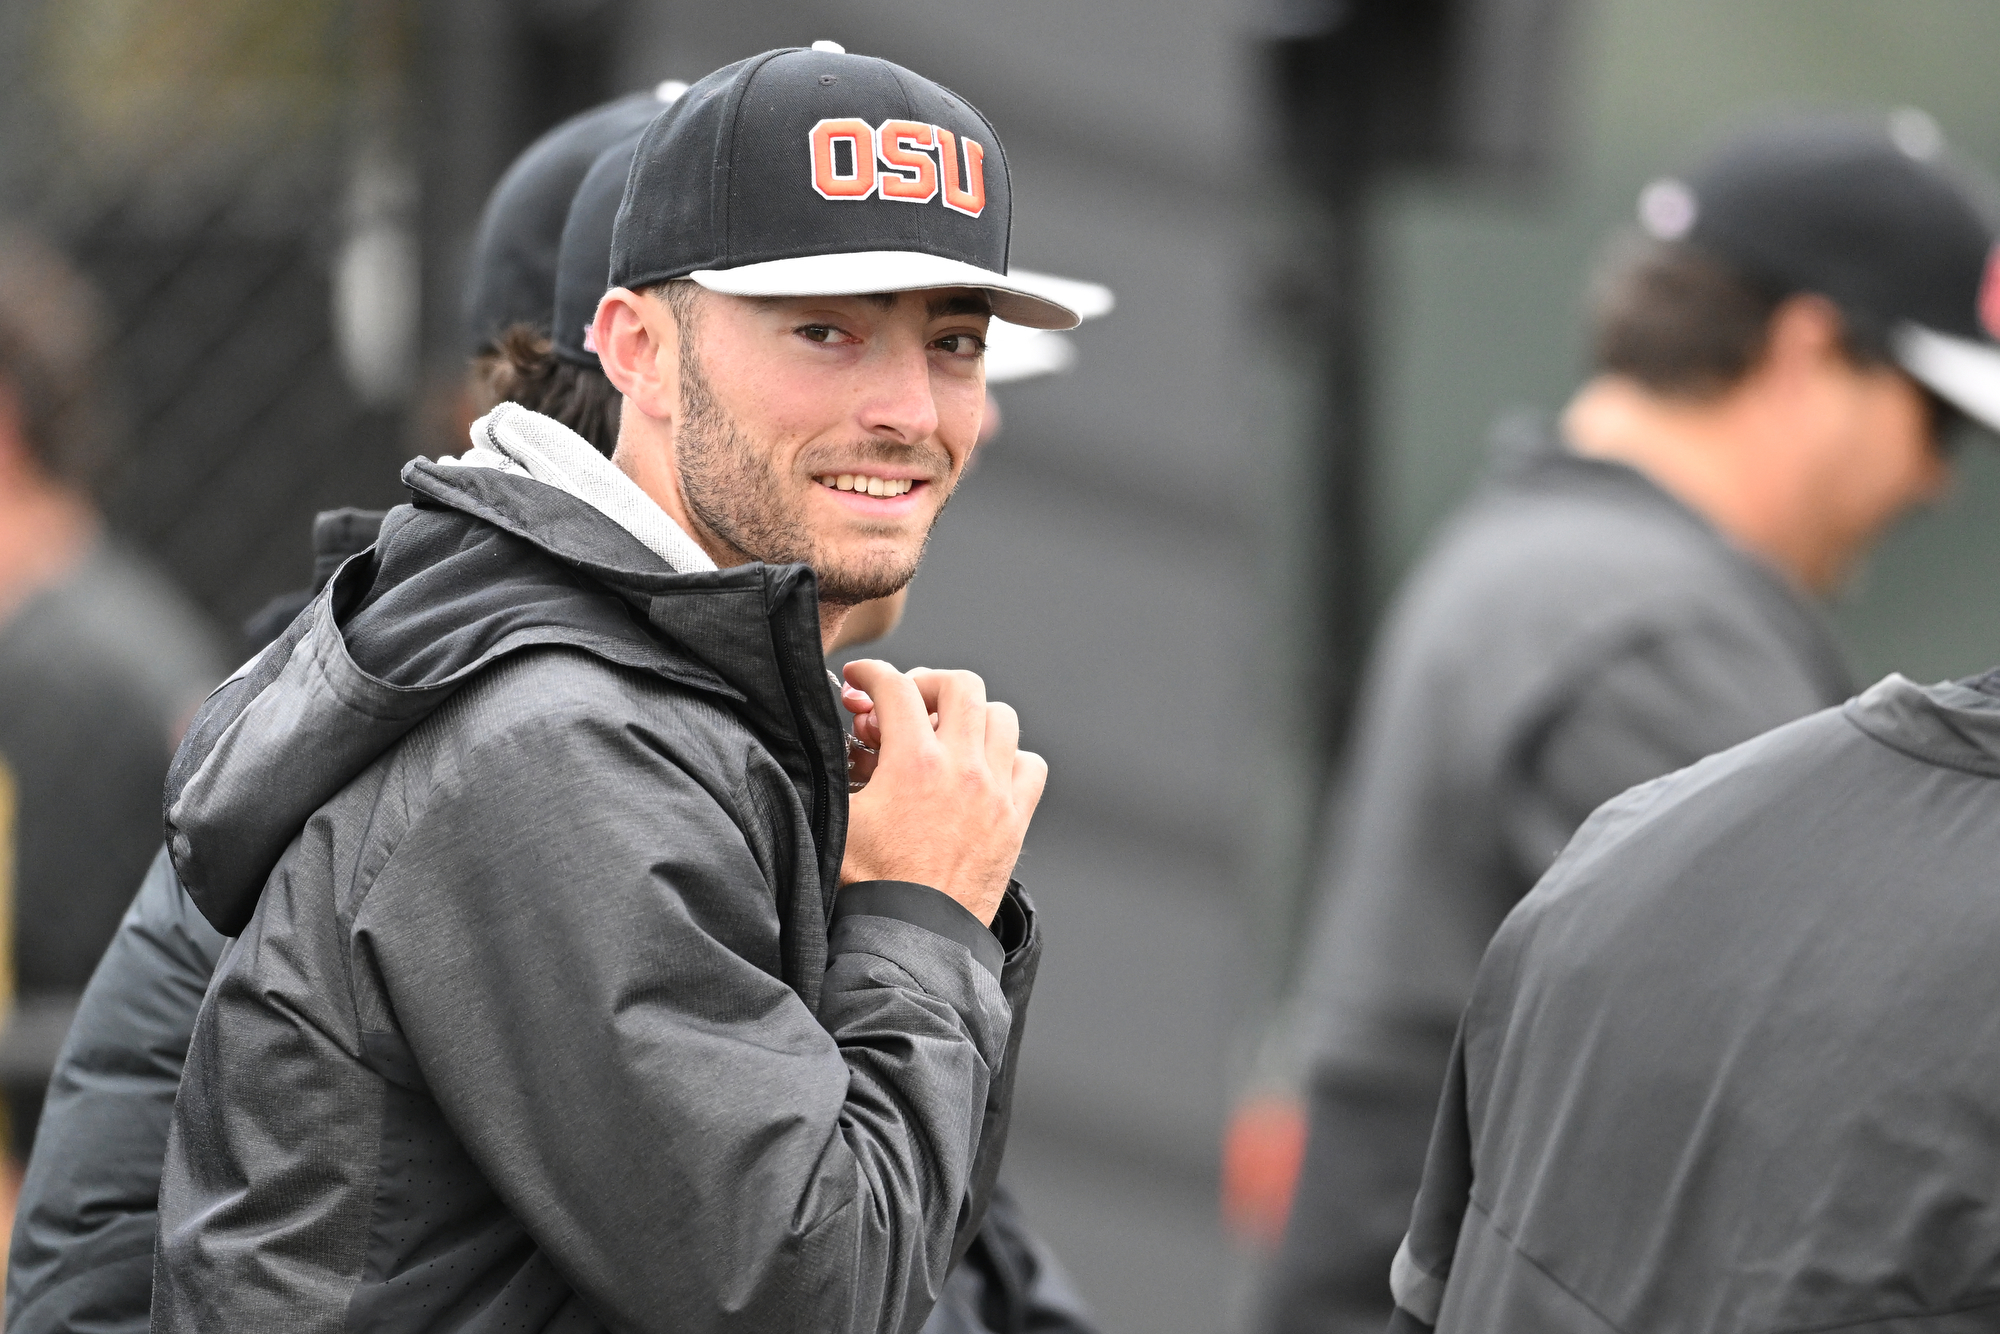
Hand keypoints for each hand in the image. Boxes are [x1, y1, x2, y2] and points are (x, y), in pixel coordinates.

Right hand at [839, 660, 1045, 924]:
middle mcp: (961, 768)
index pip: (894, 688)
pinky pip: (1030, 764)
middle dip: (927, 683)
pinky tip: (985, 770)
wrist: (912, 935)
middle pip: (960, 685)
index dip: (870, 674)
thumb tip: (847, 736)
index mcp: (912, 762)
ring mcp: (995, 791)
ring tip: (947, 732)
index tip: (859, 680)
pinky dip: (1010, 757)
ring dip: (972, 716)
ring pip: (1001, 717)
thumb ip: (839, 767)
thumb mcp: (838, 817)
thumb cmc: (870, 884)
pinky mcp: (1015, 818)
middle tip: (908, 700)